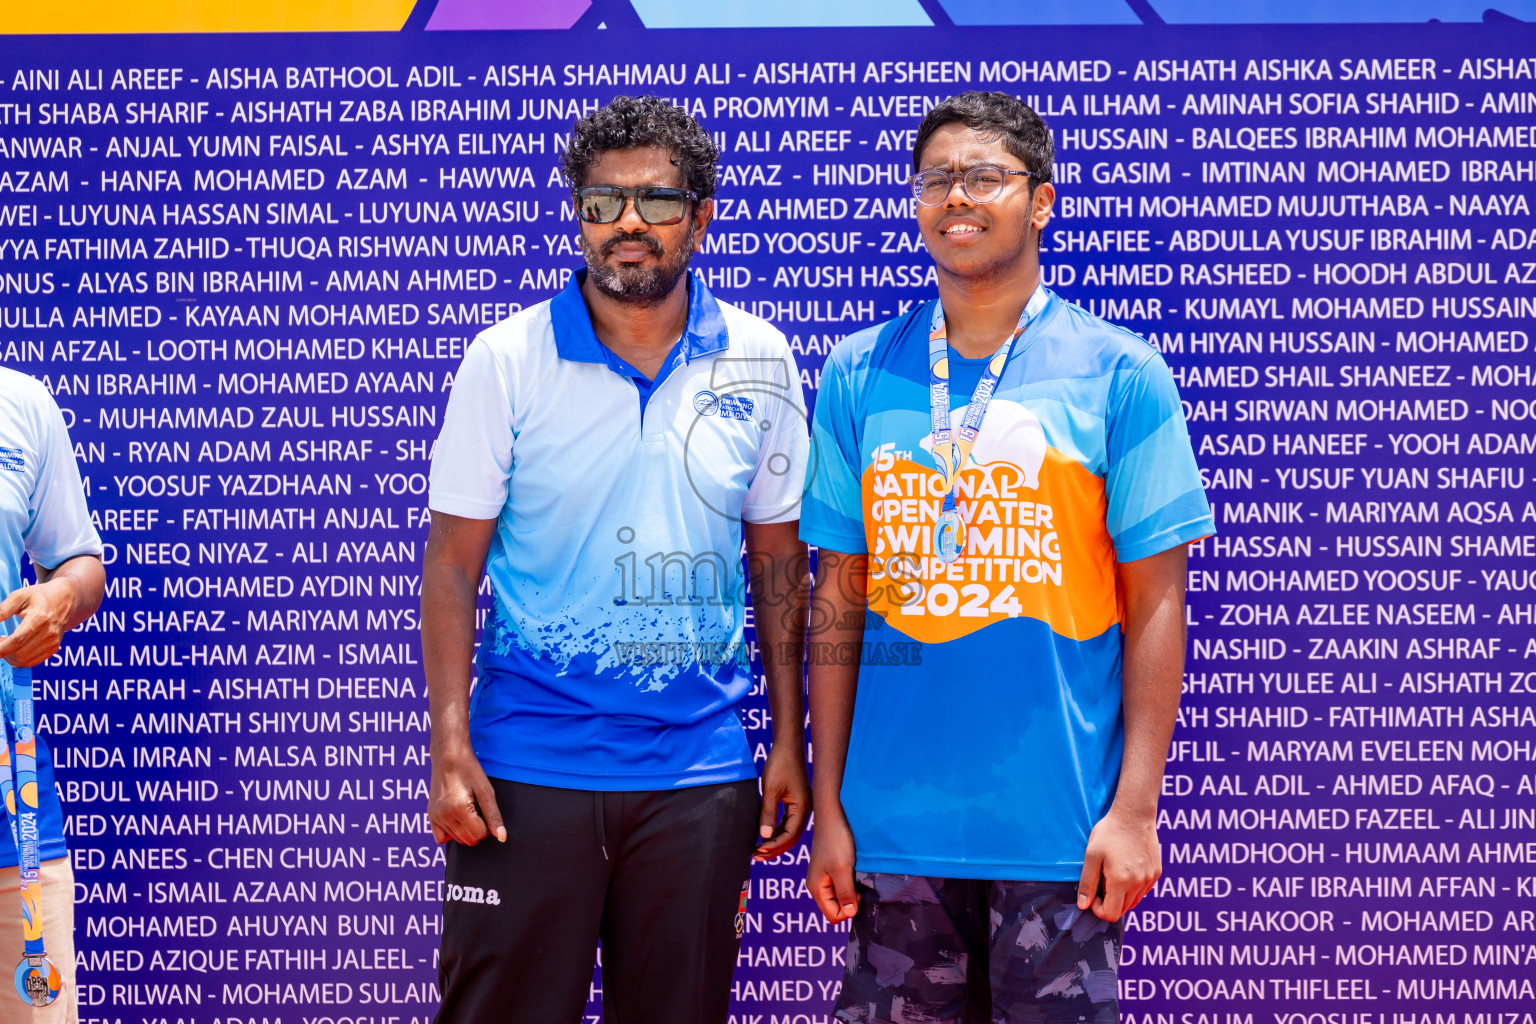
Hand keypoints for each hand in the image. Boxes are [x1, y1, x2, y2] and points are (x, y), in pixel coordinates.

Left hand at [0, 581, 77, 667]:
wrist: (65, 601)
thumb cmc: (39, 597)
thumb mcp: (19, 597)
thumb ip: (2, 610)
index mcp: (39, 618)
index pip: (17, 640)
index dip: (1, 649)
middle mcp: (49, 633)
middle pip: (20, 654)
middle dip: (3, 651)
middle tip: (0, 639)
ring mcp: (52, 642)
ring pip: (24, 661)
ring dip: (9, 656)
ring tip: (6, 643)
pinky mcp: (53, 649)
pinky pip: (31, 662)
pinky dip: (18, 659)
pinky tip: (15, 648)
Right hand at [428, 741, 505, 846]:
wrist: (448, 756)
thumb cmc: (470, 771)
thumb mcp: (486, 792)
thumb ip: (494, 816)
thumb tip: (502, 838)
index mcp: (459, 809)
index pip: (479, 834)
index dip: (487, 825)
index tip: (485, 809)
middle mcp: (444, 815)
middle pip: (468, 839)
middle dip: (478, 829)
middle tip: (477, 808)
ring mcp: (435, 816)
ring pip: (457, 839)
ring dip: (466, 830)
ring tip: (467, 809)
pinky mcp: (430, 815)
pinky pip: (441, 838)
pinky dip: (451, 833)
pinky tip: (457, 819)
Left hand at [755, 742, 809, 860]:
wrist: (787, 746)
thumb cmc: (779, 764)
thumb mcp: (770, 790)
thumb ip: (768, 813)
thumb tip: (764, 837)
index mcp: (803, 808)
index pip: (790, 836)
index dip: (774, 846)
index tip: (758, 850)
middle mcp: (806, 810)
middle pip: (792, 838)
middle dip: (774, 848)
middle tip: (756, 855)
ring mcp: (802, 807)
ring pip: (790, 832)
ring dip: (775, 842)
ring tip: (758, 850)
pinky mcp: (796, 803)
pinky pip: (788, 823)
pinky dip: (777, 832)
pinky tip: (765, 837)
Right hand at [807, 810, 858, 923]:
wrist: (833, 816)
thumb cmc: (836, 841)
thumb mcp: (842, 868)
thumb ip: (845, 893)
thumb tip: (850, 914)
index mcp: (816, 889)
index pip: (834, 916)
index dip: (848, 910)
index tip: (857, 892)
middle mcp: (818, 886)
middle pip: (837, 908)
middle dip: (850, 901)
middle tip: (857, 882)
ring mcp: (825, 878)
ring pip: (841, 897)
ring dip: (851, 891)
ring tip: (856, 874)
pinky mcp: (832, 870)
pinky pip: (842, 885)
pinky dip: (851, 882)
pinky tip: (854, 869)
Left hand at [1077, 807, 1160, 921]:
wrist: (1134, 815)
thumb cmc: (1109, 833)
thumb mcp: (1092, 856)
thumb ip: (1087, 883)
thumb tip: (1083, 905)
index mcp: (1121, 881)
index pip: (1111, 914)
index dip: (1098, 908)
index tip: (1094, 893)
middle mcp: (1139, 883)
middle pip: (1122, 910)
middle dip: (1109, 902)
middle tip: (1102, 881)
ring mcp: (1150, 879)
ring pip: (1134, 901)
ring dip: (1121, 895)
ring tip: (1113, 873)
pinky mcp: (1156, 873)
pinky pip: (1143, 890)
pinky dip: (1133, 887)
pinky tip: (1126, 868)